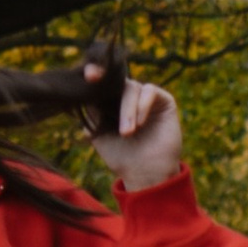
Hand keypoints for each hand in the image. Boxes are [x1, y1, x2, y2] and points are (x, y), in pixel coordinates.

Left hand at [84, 66, 182, 193]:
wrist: (145, 174)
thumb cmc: (121, 156)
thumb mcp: (98, 133)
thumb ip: (91, 112)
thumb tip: (84, 93)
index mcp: (110, 101)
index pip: (101, 82)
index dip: (94, 72)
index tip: (89, 75)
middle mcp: (127, 96)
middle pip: (114, 82)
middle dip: (107, 86)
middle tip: (101, 102)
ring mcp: (145, 97)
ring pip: (131, 88)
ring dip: (127, 110)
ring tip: (127, 133)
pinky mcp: (163, 100)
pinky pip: (150, 91)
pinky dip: (142, 105)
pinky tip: (139, 124)